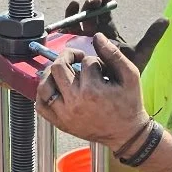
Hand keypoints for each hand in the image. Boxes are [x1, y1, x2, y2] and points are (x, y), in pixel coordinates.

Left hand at [36, 33, 147, 151]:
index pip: (86, 62)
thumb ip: (114, 55)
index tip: (102, 70)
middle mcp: (75, 102)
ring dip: (52, 74)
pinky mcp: (60, 123)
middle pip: (59, 67)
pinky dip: (43, 94)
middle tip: (77, 59)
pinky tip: (55, 88)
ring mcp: (65, 114)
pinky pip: (41, 105)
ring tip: (63, 72)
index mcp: (93, 91)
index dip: (95, 61)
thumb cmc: (129, 104)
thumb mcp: (130, 76)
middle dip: (68, 57)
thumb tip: (97, 37)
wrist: (126, 134)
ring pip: (45, 85)